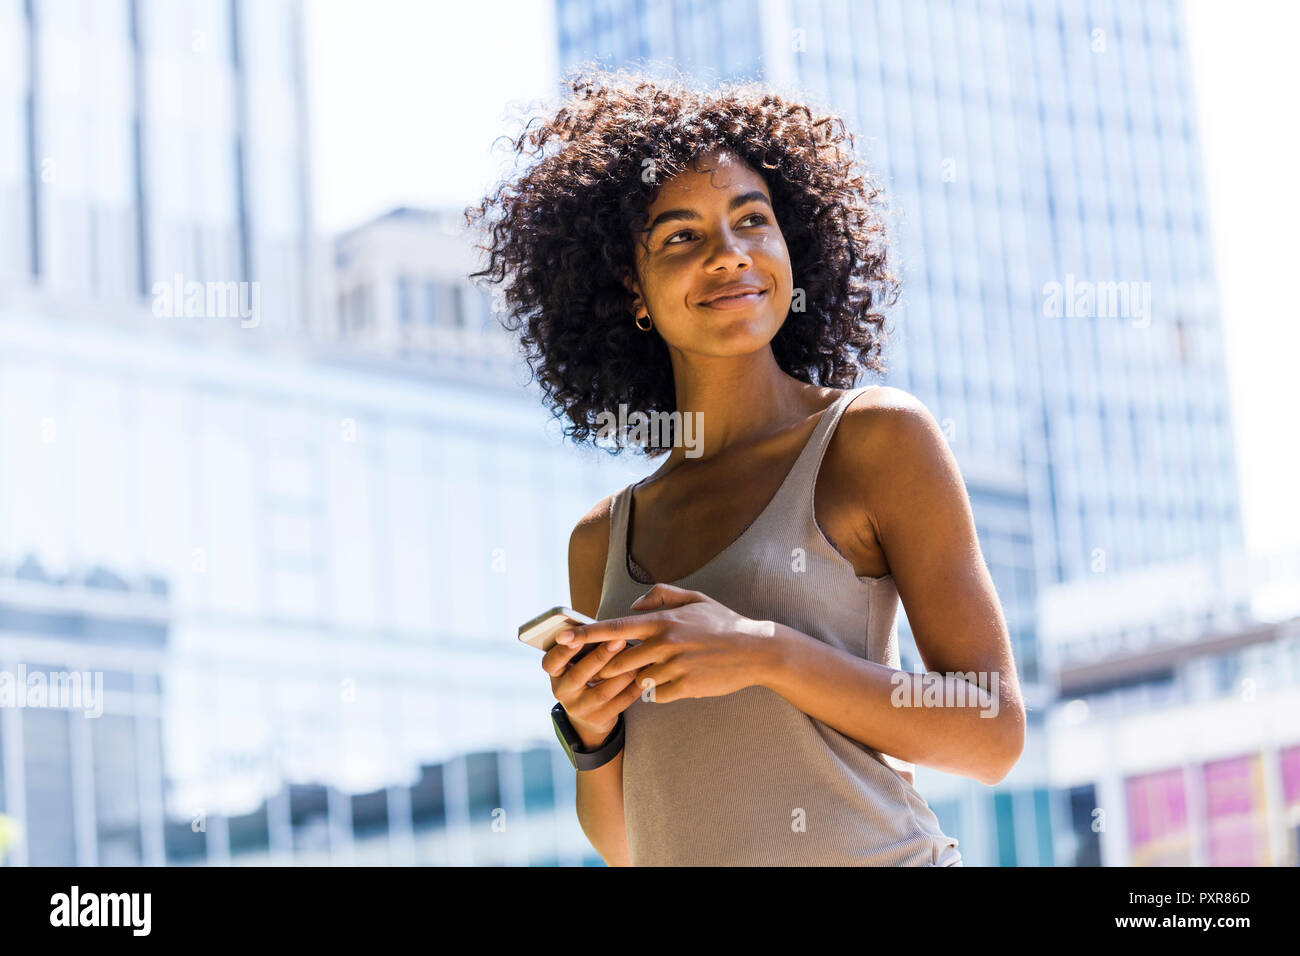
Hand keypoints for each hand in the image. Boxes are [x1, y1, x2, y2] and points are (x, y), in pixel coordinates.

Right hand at [542, 627, 641, 749]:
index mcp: (554, 673)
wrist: (587, 713)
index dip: (563, 652)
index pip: (551, 662)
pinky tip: (644, 673)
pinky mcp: (598, 719)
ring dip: (623, 672)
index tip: (577, 639)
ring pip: (603, 691)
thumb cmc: (584, 672)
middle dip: (600, 657)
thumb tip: (602, 627)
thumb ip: (584, 646)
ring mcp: (580, 708)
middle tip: (619, 640)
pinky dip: (634, 686)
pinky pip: (620, 703)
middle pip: (579, 675)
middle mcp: (563, 691)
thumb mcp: (576, 661)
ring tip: (639, 656)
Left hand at [555, 583, 774, 703]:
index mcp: (662, 620)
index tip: (564, 637)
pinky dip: (658, 692)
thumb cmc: (723, 623)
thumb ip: (661, 595)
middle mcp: (664, 644)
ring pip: (637, 680)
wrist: (755, 650)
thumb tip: (634, 603)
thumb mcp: (694, 599)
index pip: (615, 627)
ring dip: (634, 680)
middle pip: (618, 660)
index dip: (587, 633)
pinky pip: (657, 695)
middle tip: (598, 669)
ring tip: (642, 676)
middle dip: (606, 667)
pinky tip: (674, 683)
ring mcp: (673, 667)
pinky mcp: (684, 687)